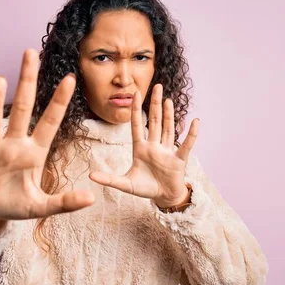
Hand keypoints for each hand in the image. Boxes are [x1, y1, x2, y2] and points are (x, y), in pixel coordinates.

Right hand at [0, 49, 94, 221]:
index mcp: (33, 152)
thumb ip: (64, 202)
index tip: (71, 79)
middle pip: (22, 108)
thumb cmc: (13, 205)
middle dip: (27, 82)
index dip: (59, 102)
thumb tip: (91, 198)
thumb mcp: (40, 207)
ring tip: (0, 79)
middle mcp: (13, 143)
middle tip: (30, 53)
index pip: (49, 122)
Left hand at [88, 84, 198, 207]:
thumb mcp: (125, 184)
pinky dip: (191, 134)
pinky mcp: (179, 159)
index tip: (136, 94)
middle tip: (156, 86)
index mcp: (140, 148)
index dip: (137, 110)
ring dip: (169, 114)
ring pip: (168, 129)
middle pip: (155, 121)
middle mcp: (154, 146)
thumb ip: (109, 179)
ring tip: (168, 99)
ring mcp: (167, 151)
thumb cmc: (145, 188)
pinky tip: (194, 121)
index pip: (137, 125)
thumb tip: (90, 176)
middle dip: (155, 104)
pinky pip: (186, 145)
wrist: (163, 197)